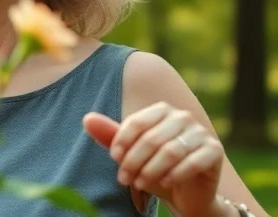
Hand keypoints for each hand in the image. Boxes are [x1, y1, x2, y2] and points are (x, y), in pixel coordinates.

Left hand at [84, 103, 224, 216]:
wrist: (186, 192)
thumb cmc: (154, 168)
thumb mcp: (131, 154)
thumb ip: (110, 135)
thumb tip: (87, 118)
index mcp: (161, 110)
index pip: (136, 122)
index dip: (122, 141)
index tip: (114, 159)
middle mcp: (183, 117)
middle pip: (152, 138)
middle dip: (134, 161)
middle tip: (124, 179)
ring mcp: (201, 132)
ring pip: (171, 151)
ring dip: (152, 170)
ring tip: (140, 184)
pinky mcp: (215, 150)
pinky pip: (193, 162)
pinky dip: (175, 174)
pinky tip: (165, 183)